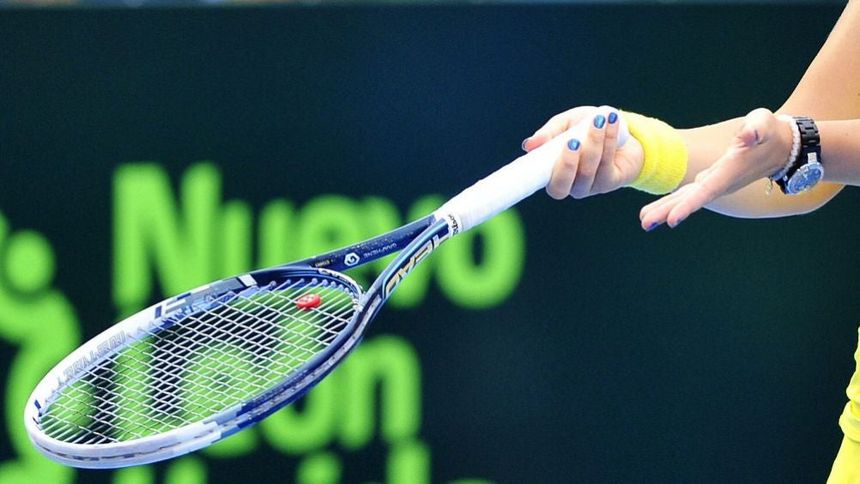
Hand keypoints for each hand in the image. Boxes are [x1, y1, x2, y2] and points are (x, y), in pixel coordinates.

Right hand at [523, 106, 644, 199]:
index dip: (536, 174)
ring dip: (593, 143)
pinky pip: (606, 165)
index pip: (539, 182)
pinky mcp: (609, 182)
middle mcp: (569, 185)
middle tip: (573, 140)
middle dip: (567, 163)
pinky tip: (611, 124)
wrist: (621, 129)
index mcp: (552, 172)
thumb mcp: (565, 124)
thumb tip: (528, 145)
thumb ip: (549, 133)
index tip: (539, 153)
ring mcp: (590, 186)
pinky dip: (609, 141)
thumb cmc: (586, 128)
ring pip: (587, 171)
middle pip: (561, 186)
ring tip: (599, 120)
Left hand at [639, 108, 792, 229]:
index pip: (707, 190)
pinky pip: (688, 194)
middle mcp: (721, 182)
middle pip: (692, 199)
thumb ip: (757, 129)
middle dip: (669, 211)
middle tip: (646, 223)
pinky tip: (654, 211)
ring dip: (665, 210)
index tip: (672, 219)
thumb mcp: (765, 124)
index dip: (689, 204)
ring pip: (687, 199)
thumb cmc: (770, 132)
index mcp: (730, 171)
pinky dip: (671, 202)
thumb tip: (749, 134)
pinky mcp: (710, 181)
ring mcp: (715, 183)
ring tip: (644, 221)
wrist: (781, 147)